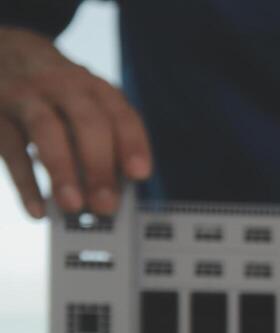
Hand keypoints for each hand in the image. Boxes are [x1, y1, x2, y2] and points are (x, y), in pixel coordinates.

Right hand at [0, 26, 151, 216]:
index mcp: (93, 87)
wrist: (2, 50)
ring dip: (62, 170)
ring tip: (74, 206)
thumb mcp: (83, 100)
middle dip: (99, 165)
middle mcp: (62, 86)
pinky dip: (25, 182)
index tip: (139, 175)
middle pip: (86, 121)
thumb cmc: (55, 91)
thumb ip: (102, 138)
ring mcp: (25, 96)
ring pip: (46, 129)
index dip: (132, 143)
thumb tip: (113, 193)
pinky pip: (10, 148)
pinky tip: (37, 210)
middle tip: (106, 205)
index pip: (119, 113)